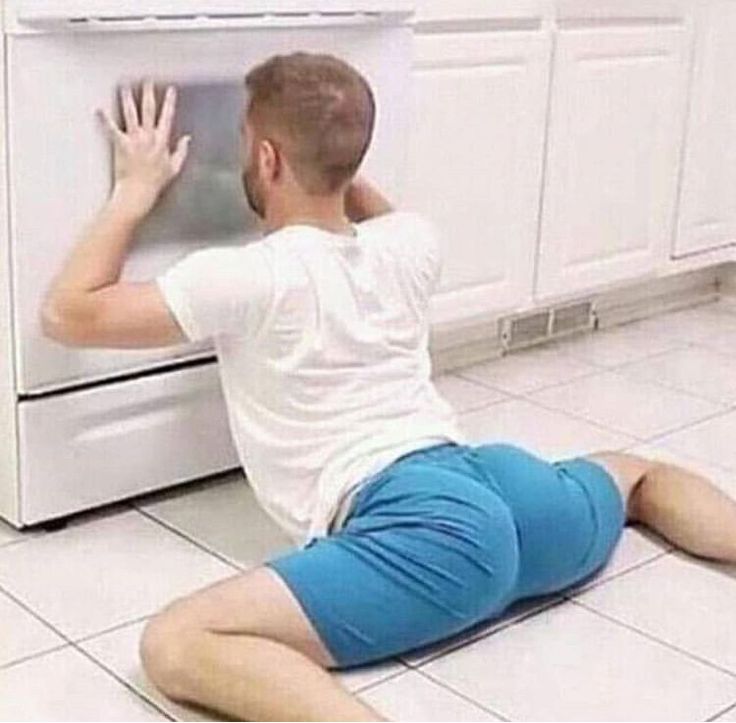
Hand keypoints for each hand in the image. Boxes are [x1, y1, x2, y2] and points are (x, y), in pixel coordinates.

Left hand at [97, 79, 190, 219]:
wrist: (138, 192)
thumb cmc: (156, 183)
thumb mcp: (175, 168)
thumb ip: (181, 151)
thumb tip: (187, 138)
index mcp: (162, 142)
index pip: (167, 117)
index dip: (169, 102)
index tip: (170, 90)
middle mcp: (148, 138)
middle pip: (149, 110)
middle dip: (148, 93)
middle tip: (146, 80)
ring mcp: (134, 140)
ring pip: (131, 114)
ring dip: (128, 99)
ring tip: (124, 87)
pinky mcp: (120, 145)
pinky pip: (111, 129)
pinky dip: (104, 119)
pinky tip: (99, 109)